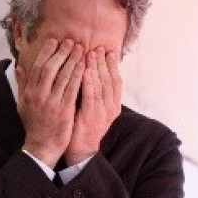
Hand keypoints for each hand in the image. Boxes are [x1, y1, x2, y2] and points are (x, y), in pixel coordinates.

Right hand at [16, 38, 84, 165]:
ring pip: (62, 76)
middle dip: (61, 53)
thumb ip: (22, 84)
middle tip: (71, 41)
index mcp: (28, 92)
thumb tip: (18, 67)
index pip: (37, 66)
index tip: (54, 40)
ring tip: (81, 49)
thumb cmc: (34, 124)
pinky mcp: (63, 110)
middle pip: (49, 68)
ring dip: (72, 60)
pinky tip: (85, 67)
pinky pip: (72, 89)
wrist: (41, 146)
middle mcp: (38, 95)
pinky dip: (78, 76)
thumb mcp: (23, 103)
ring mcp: (51, 102)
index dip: (46, 52)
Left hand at [64, 48, 122, 165]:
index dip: (113, 66)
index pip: (116, 81)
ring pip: (101, 85)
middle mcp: (111, 108)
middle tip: (99, 47)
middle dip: (104, 63)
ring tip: (91, 53)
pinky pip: (90, 94)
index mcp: (114, 106)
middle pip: (109, 80)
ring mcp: (102, 112)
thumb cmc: (85, 127)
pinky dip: (88, 81)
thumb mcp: (95, 109)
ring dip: (97, 68)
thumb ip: (96, 93)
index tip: (108, 51)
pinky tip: (84, 70)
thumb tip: (94, 75)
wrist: (82, 150)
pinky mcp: (91, 115)